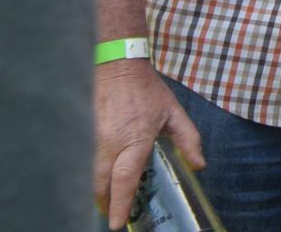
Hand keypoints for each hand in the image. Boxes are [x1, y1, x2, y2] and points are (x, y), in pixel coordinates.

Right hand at [95, 59, 203, 230]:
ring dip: (96, 190)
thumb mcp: (174, 112)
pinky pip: (82, 161)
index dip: (119, 204)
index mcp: (135, 139)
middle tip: (111, 214)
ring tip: (105, 201)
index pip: (125, 179)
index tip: (116, 223)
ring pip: (88, 174)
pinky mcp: (81, 132)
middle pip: (101, 184)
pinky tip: (96, 179)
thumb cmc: (146, 90)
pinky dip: (87, 174)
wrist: (116, 65)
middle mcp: (109, 143)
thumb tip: (199, 165)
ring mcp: (92, 138)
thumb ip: (188, 139)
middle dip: (104, 203)